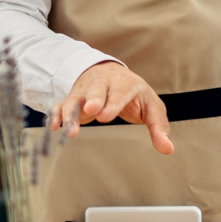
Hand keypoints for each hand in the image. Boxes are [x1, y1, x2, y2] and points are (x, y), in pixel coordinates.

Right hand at [54, 62, 171, 153]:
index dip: (113, 103)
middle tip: (90, 111)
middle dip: (92, 100)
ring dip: (70, 113)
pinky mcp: (73, 99)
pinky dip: (55, 115)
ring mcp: (85, 91)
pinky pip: (61, 106)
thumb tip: (167, 148)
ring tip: (68, 130)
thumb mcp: (151, 107)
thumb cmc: (133, 93)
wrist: (110, 73)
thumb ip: (158, 127)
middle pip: (95, 90)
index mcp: (124, 84)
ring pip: (75, 99)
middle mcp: (102, 84)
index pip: (119, 92)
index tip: (105, 116)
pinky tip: (53, 128)